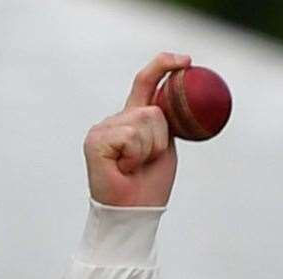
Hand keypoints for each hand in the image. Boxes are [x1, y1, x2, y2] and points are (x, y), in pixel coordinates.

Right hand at [84, 52, 190, 207]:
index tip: (187, 61)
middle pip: (153, 110)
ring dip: (149, 150)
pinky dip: (136, 156)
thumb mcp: (164, 146)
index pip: (146, 82)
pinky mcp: (96, 140)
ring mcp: (102, 129)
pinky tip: (124, 169)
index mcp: (131, 118)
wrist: (133, 214)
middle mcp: (114, 120)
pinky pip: (132, 136)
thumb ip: (165, 120)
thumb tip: (179, 91)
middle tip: (145, 164)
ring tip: (134, 168)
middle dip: (160, 140)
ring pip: (145, 121)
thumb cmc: (148, 186)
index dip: (164, 66)